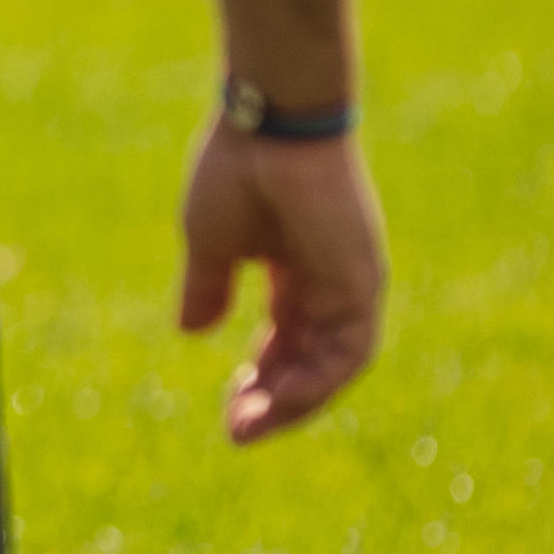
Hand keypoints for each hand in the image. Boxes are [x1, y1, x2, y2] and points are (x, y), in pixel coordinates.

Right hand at [178, 121, 386, 440]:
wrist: (270, 122)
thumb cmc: (238, 168)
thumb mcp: (212, 242)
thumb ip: (207, 287)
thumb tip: (192, 331)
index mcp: (296, 268)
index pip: (286, 340)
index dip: (259, 377)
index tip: (228, 405)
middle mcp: (332, 280)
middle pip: (311, 360)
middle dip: (274, 401)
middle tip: (236, 430)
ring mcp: (352, 282)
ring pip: (334, 366)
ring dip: (294, 402)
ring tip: (249, 426)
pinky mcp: (362, 281)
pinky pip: (349, 351)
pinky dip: (317, 381)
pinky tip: (277, 399)